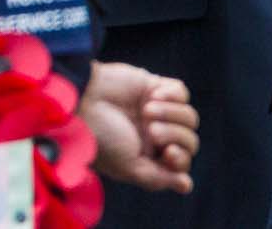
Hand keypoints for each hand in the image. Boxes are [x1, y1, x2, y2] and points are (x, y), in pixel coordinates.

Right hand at [79, 60, 198, 194]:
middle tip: (151, 130)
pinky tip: (153, 95)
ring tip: (147, 110)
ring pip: (189, 117)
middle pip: (190, 140)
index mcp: (149, 156)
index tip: (168, 153)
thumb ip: (158, 178)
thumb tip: (186, 185)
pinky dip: (172, 95)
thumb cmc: (100, 138)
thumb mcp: (128, 167)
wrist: (81, 99)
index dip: (181, 157)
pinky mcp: (153, 86)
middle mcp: (155, 134)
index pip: (182, 161)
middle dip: (174, 135)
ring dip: (171, 115)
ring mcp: (156, 110)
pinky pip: (181, 92)